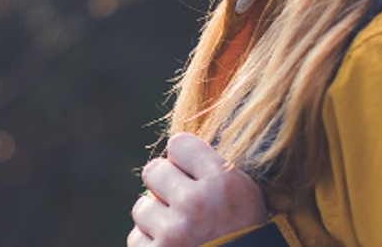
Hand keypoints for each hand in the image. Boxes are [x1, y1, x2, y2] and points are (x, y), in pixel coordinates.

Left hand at [128, 133, 265, 246]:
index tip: (190, 173)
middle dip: (164, 187)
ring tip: (181, 235)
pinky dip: (151, 246)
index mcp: (224, 181)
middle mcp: (196, 202)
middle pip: (153, 169)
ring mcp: (174, 231)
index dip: (183, 160)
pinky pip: (136, 237)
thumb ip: (211, 172)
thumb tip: (172, 153)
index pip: (179, 144)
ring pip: (141, 206)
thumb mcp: (245, 197)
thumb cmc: (245, 236)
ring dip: (156, 220)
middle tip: (183, 205)